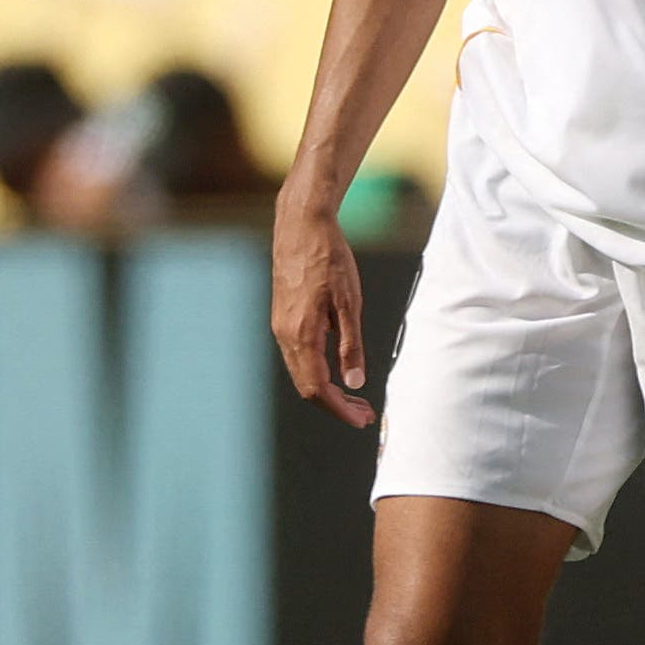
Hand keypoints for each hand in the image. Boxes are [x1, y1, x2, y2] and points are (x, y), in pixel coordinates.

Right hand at [272, 199, 374, 427]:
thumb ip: (351, 345)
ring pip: (301, 373)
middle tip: (364, 412)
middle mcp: (285, 335)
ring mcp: (280, 327)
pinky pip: (298, 356)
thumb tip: (355, 381)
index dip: (340, 409)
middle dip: (336, 405)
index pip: (318, 389)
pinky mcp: (283, 318)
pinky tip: (337, 368)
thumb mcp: (349, 302)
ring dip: (327, 389)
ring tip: (355, 396)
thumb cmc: (328, 258)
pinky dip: (318, 371)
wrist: (301, 225)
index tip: (361, 419)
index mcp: (301, 334)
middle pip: (307, 387)